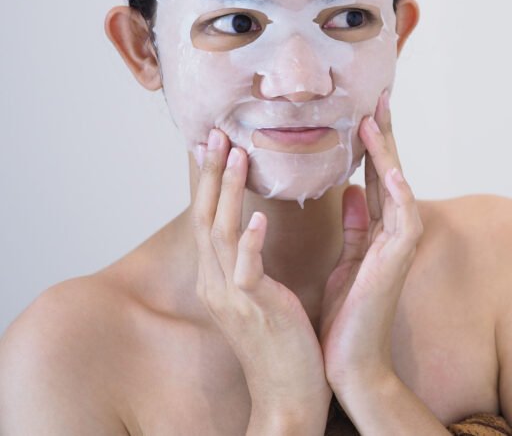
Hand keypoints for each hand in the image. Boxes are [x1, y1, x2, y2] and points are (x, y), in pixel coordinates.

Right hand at [191, 129, 332, 422]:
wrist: (288, 395)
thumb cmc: (286, 342)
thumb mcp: (268, 292)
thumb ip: (260, 257)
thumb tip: (263, 219)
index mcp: (223, 276)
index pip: (210, 218)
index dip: (211, 180)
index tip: (217, 143)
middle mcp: (218, 282)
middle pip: (206, 216)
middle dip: (211, 173)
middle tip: (216, 133)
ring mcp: (232, 296)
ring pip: (221, 233)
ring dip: (228, 191)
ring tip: (237, 155)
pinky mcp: (253, 309)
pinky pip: (246, 270)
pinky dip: (250, 241)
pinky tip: (259, 216)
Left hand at [318, 89, 423, 397]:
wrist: (347, 361)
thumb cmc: (346, 316)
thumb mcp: (347, 261)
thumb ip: (356, 226)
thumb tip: (352, 191)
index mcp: (379, 230)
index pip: (375, 176)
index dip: (370, 143)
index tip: (363, 109)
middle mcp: (394, 232)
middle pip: (390, 172)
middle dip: (383, 135)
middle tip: (377, 96)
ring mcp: (399, 245)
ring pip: (398, 187)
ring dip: (386, 154)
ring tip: (373, 120)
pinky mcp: (397, 262)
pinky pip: (403, 219)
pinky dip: (398, 193)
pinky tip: (389, 169)